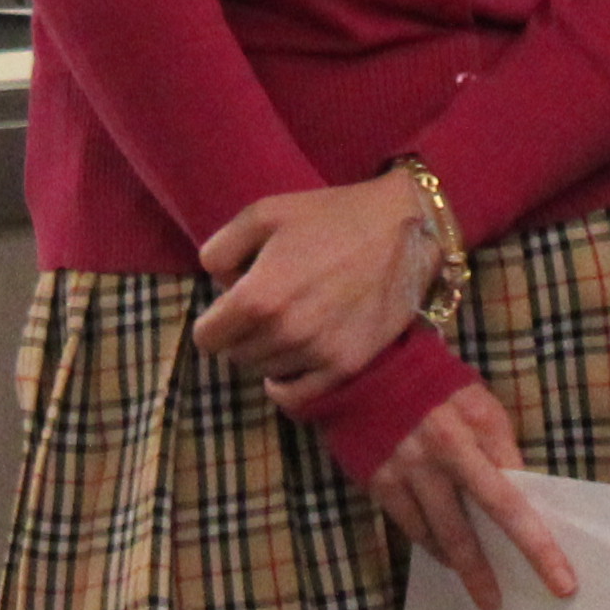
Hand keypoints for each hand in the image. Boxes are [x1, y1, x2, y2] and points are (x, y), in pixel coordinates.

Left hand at [190, 175, 436, 402]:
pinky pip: (297, 396)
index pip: (207, 338)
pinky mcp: (345, 366)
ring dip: (267, 351)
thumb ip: (221, 249)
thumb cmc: (330, 216)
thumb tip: (218, 284)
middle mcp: (284, 333)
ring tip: (288, 320)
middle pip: (235, 355)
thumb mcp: (263, 213)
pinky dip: (286, 383)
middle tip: (265, 306)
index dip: (213, 321)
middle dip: (241, 333)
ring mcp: (317, 354)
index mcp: (258, 297)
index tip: (228, 308)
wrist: (403, 230)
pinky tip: (291, 361)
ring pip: (264, 371)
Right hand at [364, 385, 576, 609]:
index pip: (514, 494)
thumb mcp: (476, 400)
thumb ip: (498, 442)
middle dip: (501, 565)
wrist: (365, 366)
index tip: (561, 577)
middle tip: (518, 602)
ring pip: (442, 534)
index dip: (537, 539)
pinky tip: (446, 559)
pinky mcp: (379, 481)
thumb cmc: (433, 382)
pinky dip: (432, 546)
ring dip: (467, 569)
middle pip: (482, 520)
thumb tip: (517, 485)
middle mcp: (443, 452)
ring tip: (485, 596)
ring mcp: (408, 470)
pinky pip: (411, 527)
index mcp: (475, 429)